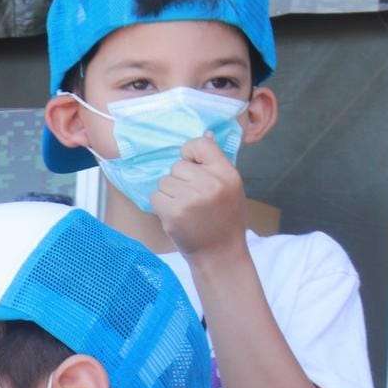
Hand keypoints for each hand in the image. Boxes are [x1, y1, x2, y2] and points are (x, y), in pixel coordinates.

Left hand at [150, 133, 248, 262]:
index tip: (192, 165)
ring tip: (185, 208)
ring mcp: (191, 199)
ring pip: (165, 181)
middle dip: (180, 179)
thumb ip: (216, 163)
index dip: (190, 153)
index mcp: (227, 174)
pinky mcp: (173, 213)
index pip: (200, 144)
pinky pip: (156, 196)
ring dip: (169, 193)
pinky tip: (175, 215)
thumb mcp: (231, 187)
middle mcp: (210, 184)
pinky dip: (161, 205)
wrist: (219, 253)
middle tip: (192, 197)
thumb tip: (204, 134)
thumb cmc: (225, 219)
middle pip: (178, 165)